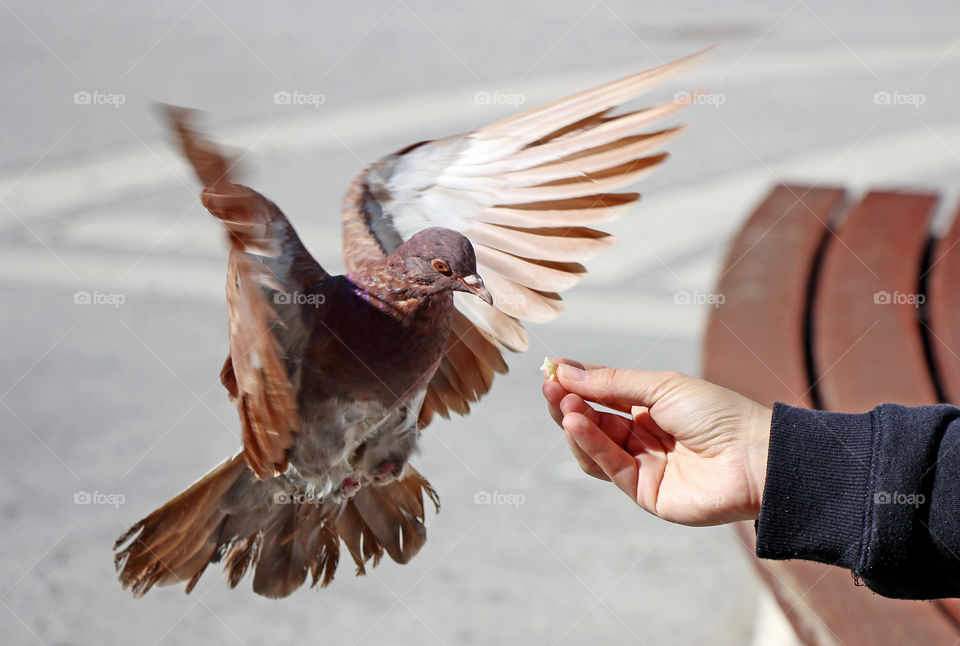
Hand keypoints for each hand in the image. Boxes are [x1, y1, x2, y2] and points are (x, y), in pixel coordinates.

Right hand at [542, 361, 771, 525]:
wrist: (755, 456)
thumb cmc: (717, 413)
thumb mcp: (661, 386)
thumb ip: (612, 383)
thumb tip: (565, 370)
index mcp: (651, 408)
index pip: (603, 397)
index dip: (578, 385)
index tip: (552, 371)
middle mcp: (643, 438)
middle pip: (593, 422)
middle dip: (569, 403)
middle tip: (549, 386)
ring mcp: (643, 466)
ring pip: (594, 447)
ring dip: (575, 424)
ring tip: (564, 405)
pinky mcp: (645, 492)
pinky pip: (609, 467)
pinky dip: (588, 444)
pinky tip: (576, 423)